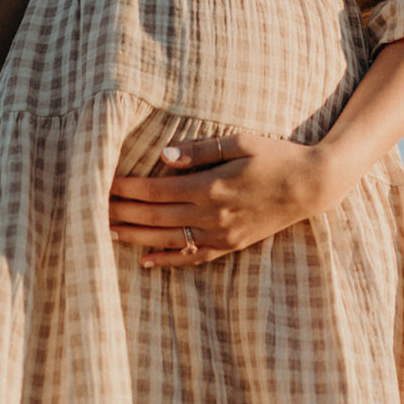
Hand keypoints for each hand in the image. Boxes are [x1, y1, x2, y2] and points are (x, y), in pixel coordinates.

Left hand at [106, 133, 351, 268]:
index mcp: (211, 187)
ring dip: (136, 237)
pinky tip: (146, 261)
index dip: (128, 189)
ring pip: (169, 240)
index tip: (103, 183)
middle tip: (93, 210)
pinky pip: (193, 258)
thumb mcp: (240, 142)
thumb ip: (199, 151)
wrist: (310, 186)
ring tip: (107, 233)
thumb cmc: (275, 156)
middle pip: (156, 217)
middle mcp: (212, 215)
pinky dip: (168, 260)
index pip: (157, 191)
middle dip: (122, 213)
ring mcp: (221, 235)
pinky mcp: (230, 245)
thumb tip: (162, 157)